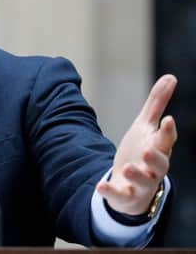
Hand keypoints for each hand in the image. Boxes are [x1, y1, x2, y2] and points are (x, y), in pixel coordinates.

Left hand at [97, 74, 177, 215]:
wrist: (131, 184)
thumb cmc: (141, 151)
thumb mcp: (145, 126)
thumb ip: (157, 104)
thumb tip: (171, 77)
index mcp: (159, 148)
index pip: (167, 140)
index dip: (167, 131)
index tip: (168, 120)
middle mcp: (154, 168)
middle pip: (161, 164)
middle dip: (155, 158)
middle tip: (147, 150)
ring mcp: (141, 183)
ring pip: (144, 181)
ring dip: (136, 174)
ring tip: (127, 167)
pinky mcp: (126, 194)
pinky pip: (120, 195)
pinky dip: (110, 192)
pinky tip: (100, 186)